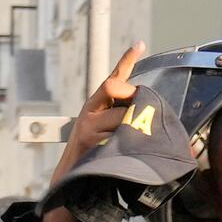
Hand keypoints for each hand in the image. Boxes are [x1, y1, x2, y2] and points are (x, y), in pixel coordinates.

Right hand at [57, 44, 147, 166]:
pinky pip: (119, 136)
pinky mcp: (92, 141)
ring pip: (124, 118)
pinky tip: (121, 152)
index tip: (139, 45)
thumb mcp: (105, 128)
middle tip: (140, 121)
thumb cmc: (94, 151)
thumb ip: (122, 114)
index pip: (113, 79)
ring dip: (133, 130)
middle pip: (122, 96)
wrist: (73, 177)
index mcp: (94, 104)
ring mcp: (89, 126)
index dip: (126, 61)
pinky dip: (126, 144)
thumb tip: (147, 105)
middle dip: (136, 107)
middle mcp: (89, 111)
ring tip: (127, 143)